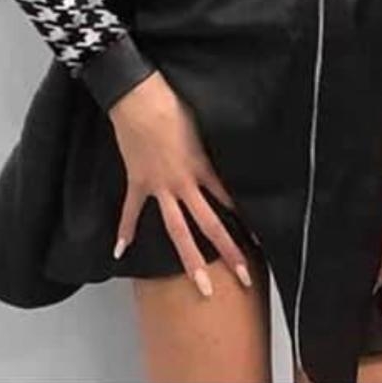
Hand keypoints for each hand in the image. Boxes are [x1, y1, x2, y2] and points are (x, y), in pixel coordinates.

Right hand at [109, 70, 252, 298]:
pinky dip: (125, 230)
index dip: (246, 221)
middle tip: (244, 278)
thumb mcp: (202, 127)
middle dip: (228, 252)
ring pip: (177, 230)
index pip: (230, 201)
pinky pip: (131, 210)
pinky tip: (120, 252)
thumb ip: (212, 150)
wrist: (138, 97)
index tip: (261, 243)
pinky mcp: (138, 182)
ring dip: (189, 259)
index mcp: (202, 168)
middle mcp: (184, 184)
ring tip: (202, 285)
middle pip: (209, 225)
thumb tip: (223, 160)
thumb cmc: (173, 104)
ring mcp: (159, 187)